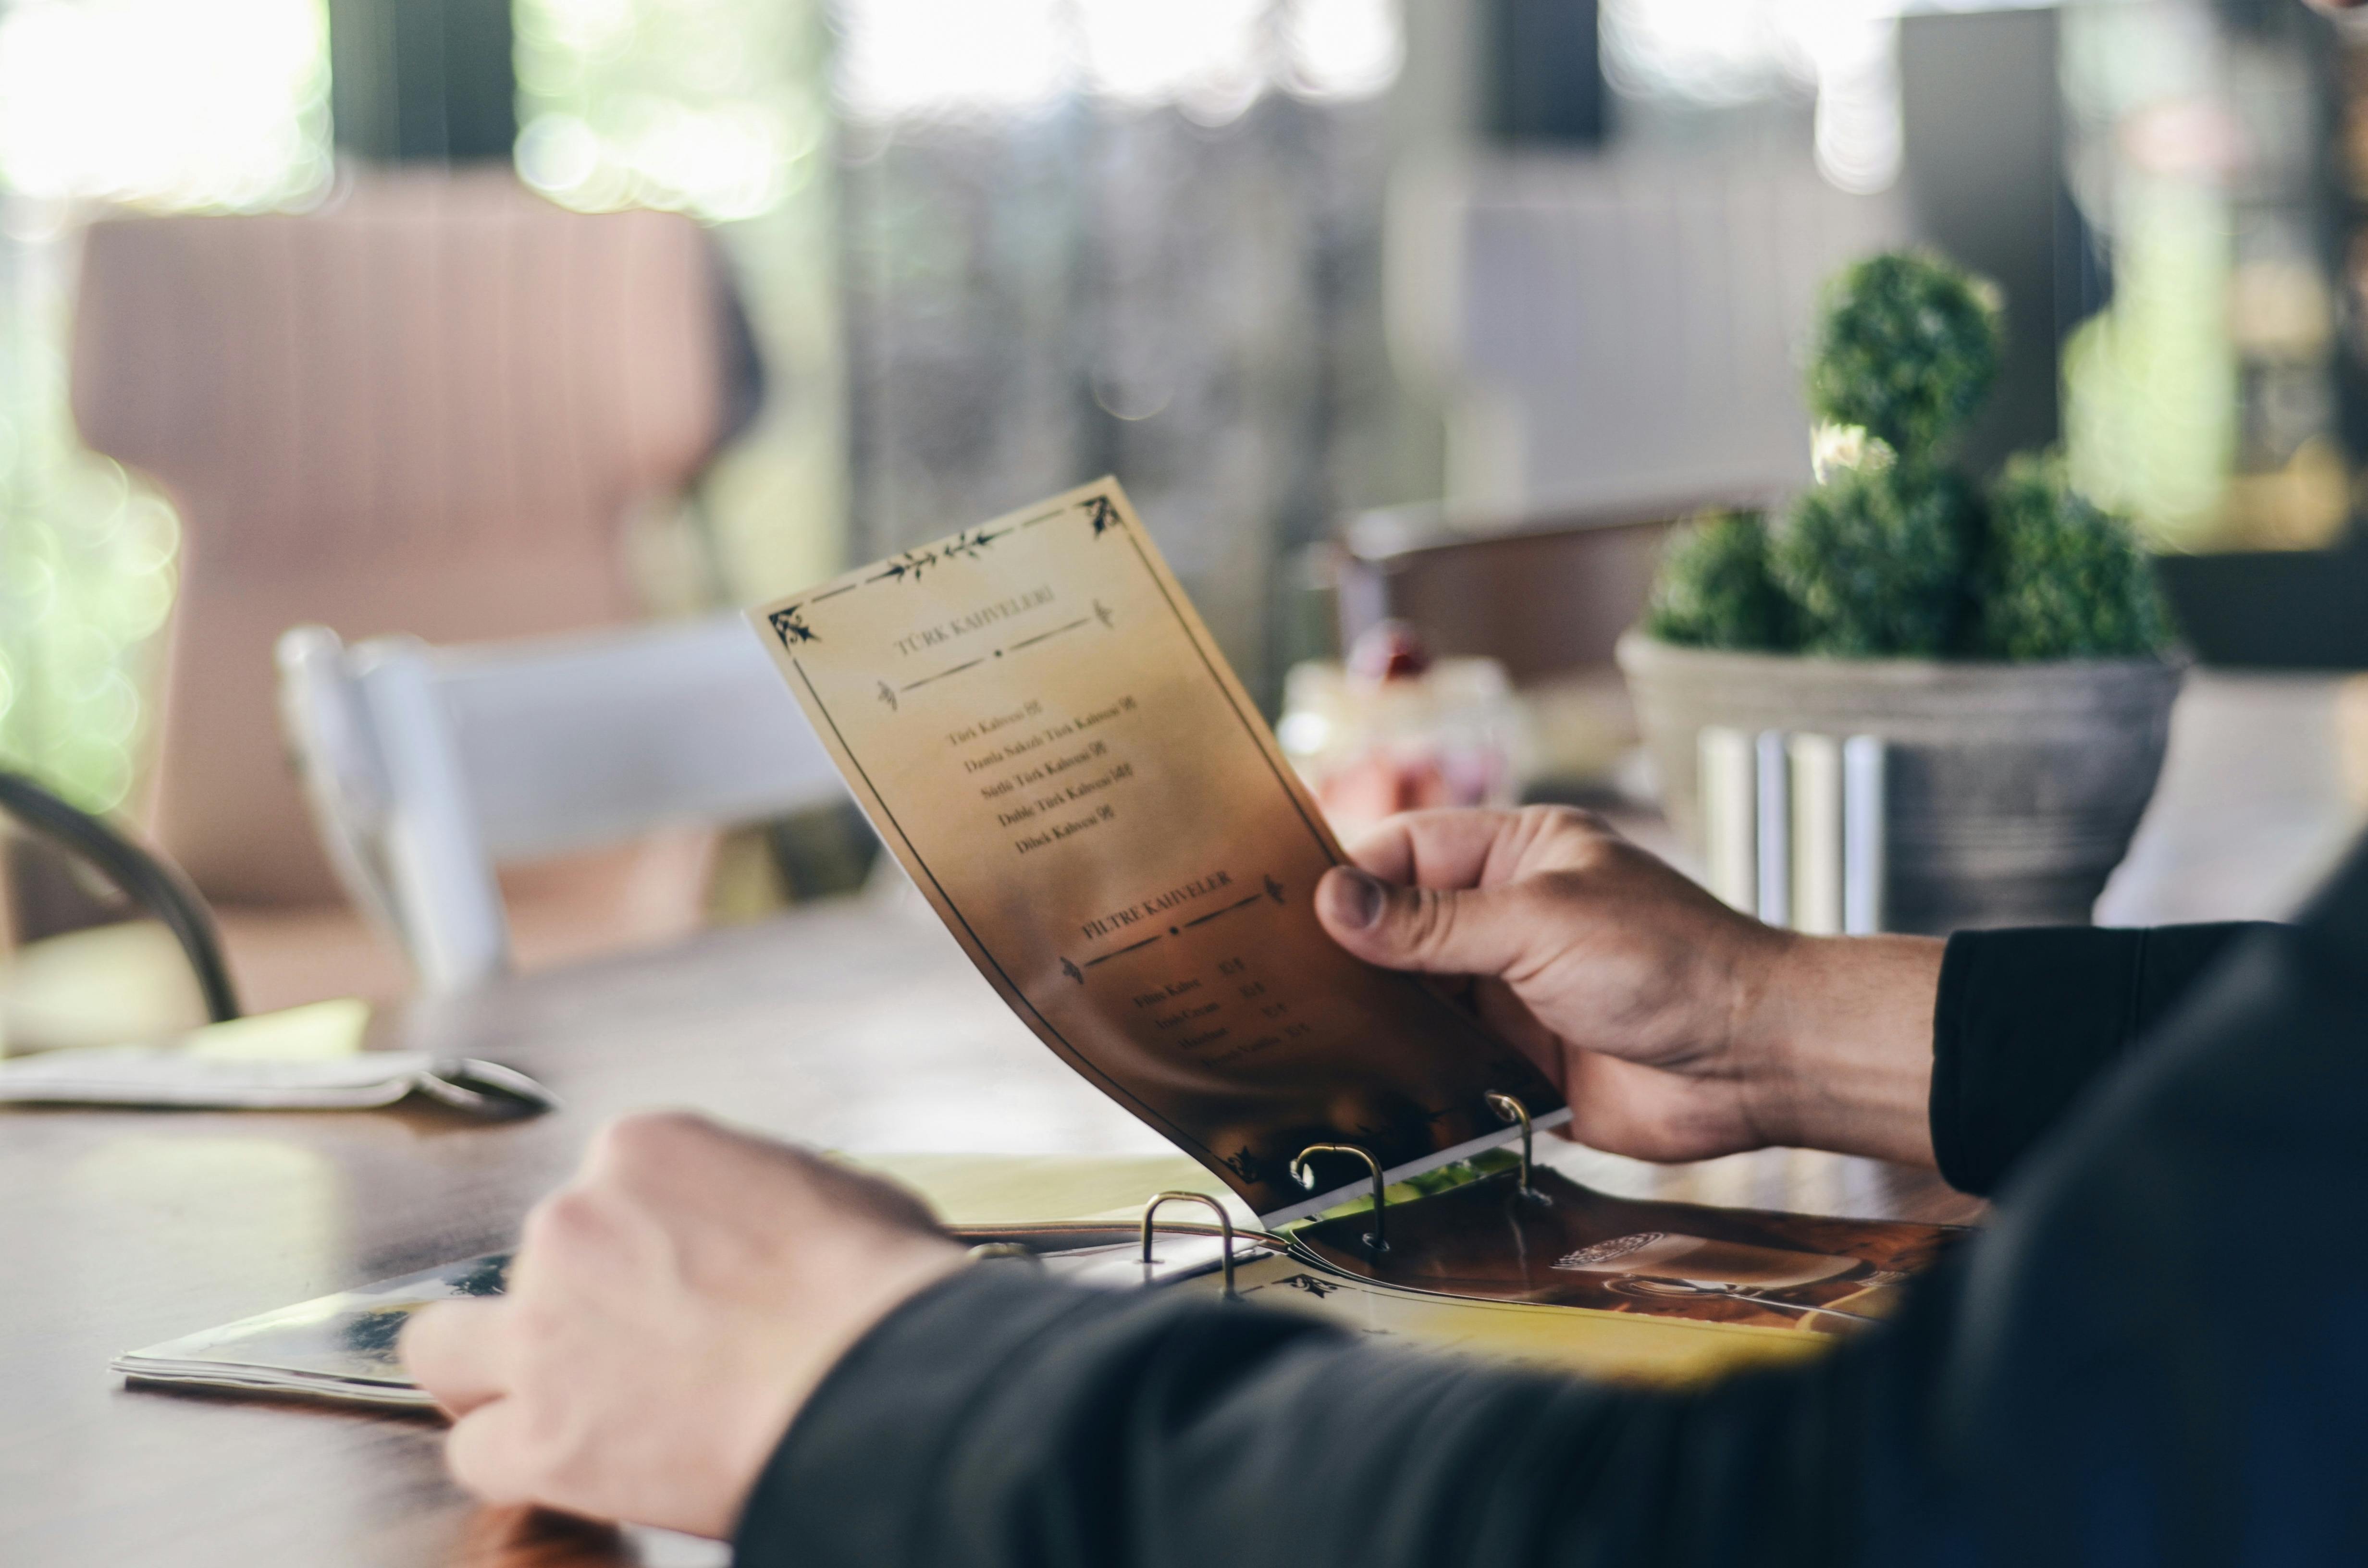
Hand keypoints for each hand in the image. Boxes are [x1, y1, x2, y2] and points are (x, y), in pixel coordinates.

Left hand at [401, 1111, 965, 1538]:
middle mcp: (572, 1220)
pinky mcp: (538, 1431)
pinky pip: (478, 1451)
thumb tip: (778, 1227)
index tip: (671, 1275)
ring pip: (448, 1347)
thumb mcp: (833, 1189)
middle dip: (568, 1304)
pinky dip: (518, 1461)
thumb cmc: (877, 1291)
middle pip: (526, 1263)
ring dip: (498, 1374)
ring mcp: (541, 1327)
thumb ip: (766, 1195)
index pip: (602, 1186)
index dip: (637, 1239)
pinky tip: (569, 1466)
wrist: (873, 1383)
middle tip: (622, 1344)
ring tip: (566, 1404)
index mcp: (645, 1148)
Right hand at [1313, 806, 1940, 1165]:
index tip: (1283, 915)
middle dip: (1347, 957)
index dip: (1347, 881)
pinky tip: (1358, 1091)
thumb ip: (1432, 922)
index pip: (1406, 853)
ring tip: (1298, 1041)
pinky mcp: (1519, 1065)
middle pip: (1400, 931)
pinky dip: (1408, 1080)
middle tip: (1271, 985)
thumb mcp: (1540, 924)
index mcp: (1517, 857)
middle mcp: (1508, 921)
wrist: (1754, 1062)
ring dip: (1373, 1023)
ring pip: (1415, 1002)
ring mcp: (1511, 995)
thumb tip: (1333, 900)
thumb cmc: (1671, 961)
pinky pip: (1444, 1067)